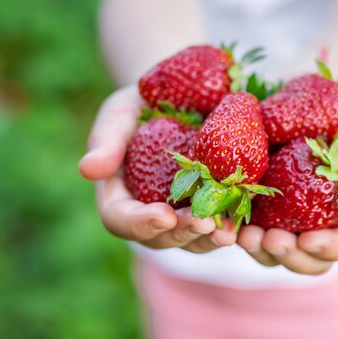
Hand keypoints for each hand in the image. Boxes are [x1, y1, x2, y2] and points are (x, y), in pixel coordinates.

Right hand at [78, 85, 236, 252]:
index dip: (140, 223)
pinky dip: (236, 224)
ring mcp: (184, 215)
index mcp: (121, 196)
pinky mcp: (215, 208)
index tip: (162, 215)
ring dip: (211, 237)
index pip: (121, 220)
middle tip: (202, 223)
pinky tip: (250, 219)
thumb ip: (106, 140)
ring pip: (195, 240)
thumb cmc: (143, 105)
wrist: (183, 98)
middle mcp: (151, 214)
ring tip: (228, 232)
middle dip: (182, 233)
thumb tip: (88, 170)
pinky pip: (224, 225)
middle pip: (162, 238)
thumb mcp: (120, 114)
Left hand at [237, 131, 337, 274]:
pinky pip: (246, 234)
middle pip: (308, 262)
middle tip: (272, 240)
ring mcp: (284, 225)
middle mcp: (315, 227)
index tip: (307, 239)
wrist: (293, 111)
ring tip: (246, 235)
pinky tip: (226, 226)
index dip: (329, 247)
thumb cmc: (333, 122)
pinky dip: (236, 233)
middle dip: (290, 256)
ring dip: (261, 250)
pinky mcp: (254, 215)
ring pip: (274, 256)